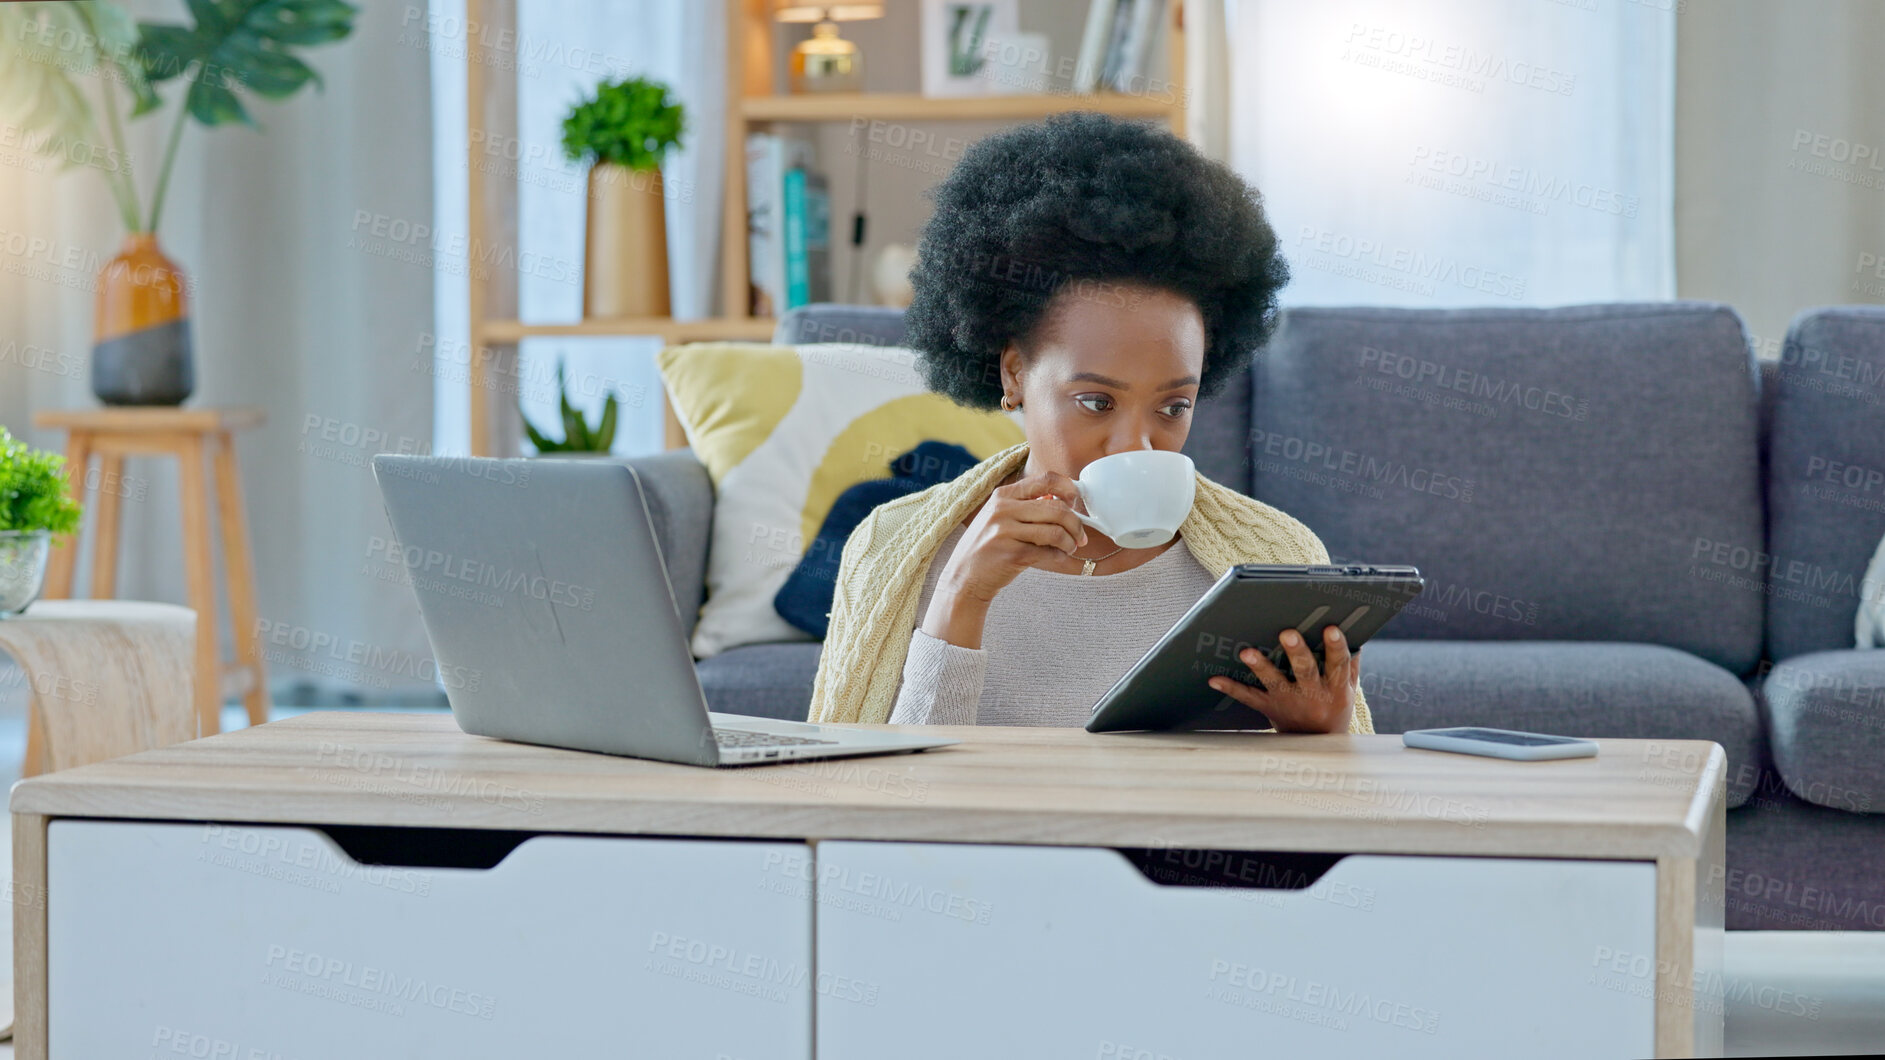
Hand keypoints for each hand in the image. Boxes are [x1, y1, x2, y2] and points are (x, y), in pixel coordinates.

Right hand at [934, 470, 1096, 604]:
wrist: (964, 578)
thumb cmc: (989, 547)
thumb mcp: (1000, 517)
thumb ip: (1028, 506)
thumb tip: (1064, 500)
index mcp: (1003, 495)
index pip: (1046, 479)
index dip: (1068, 489)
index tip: (1076, 502)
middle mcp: (1003, 509)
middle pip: (1056, 508)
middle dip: (1076, 524)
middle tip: (1081, 536)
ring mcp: (1005, 531)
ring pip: (1056, 531)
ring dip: (1070, 542)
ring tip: (1070, 548)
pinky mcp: (1011, 554)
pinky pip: (1049, 552)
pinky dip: (1059, 556)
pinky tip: (1057, 557)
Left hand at [1207, 626, 1358, 733]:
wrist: (1317, 746)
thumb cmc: (1334, 707)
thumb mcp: (1348, 689)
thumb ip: (1349, 662)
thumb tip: (1354, 632)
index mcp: (1335, 688)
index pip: (1337, 664)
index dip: (1335, 647)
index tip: (1330, 628)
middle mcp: (1312, 695)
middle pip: (1305, 672)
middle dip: (1297, 653)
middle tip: (1287, 633)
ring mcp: (1289, 702)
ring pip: (1275, 683)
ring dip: (1260, 667)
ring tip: (1247, 652)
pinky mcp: (1269, 708)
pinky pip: (1249, 698)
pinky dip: (1231, 688)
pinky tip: (1214, 679)